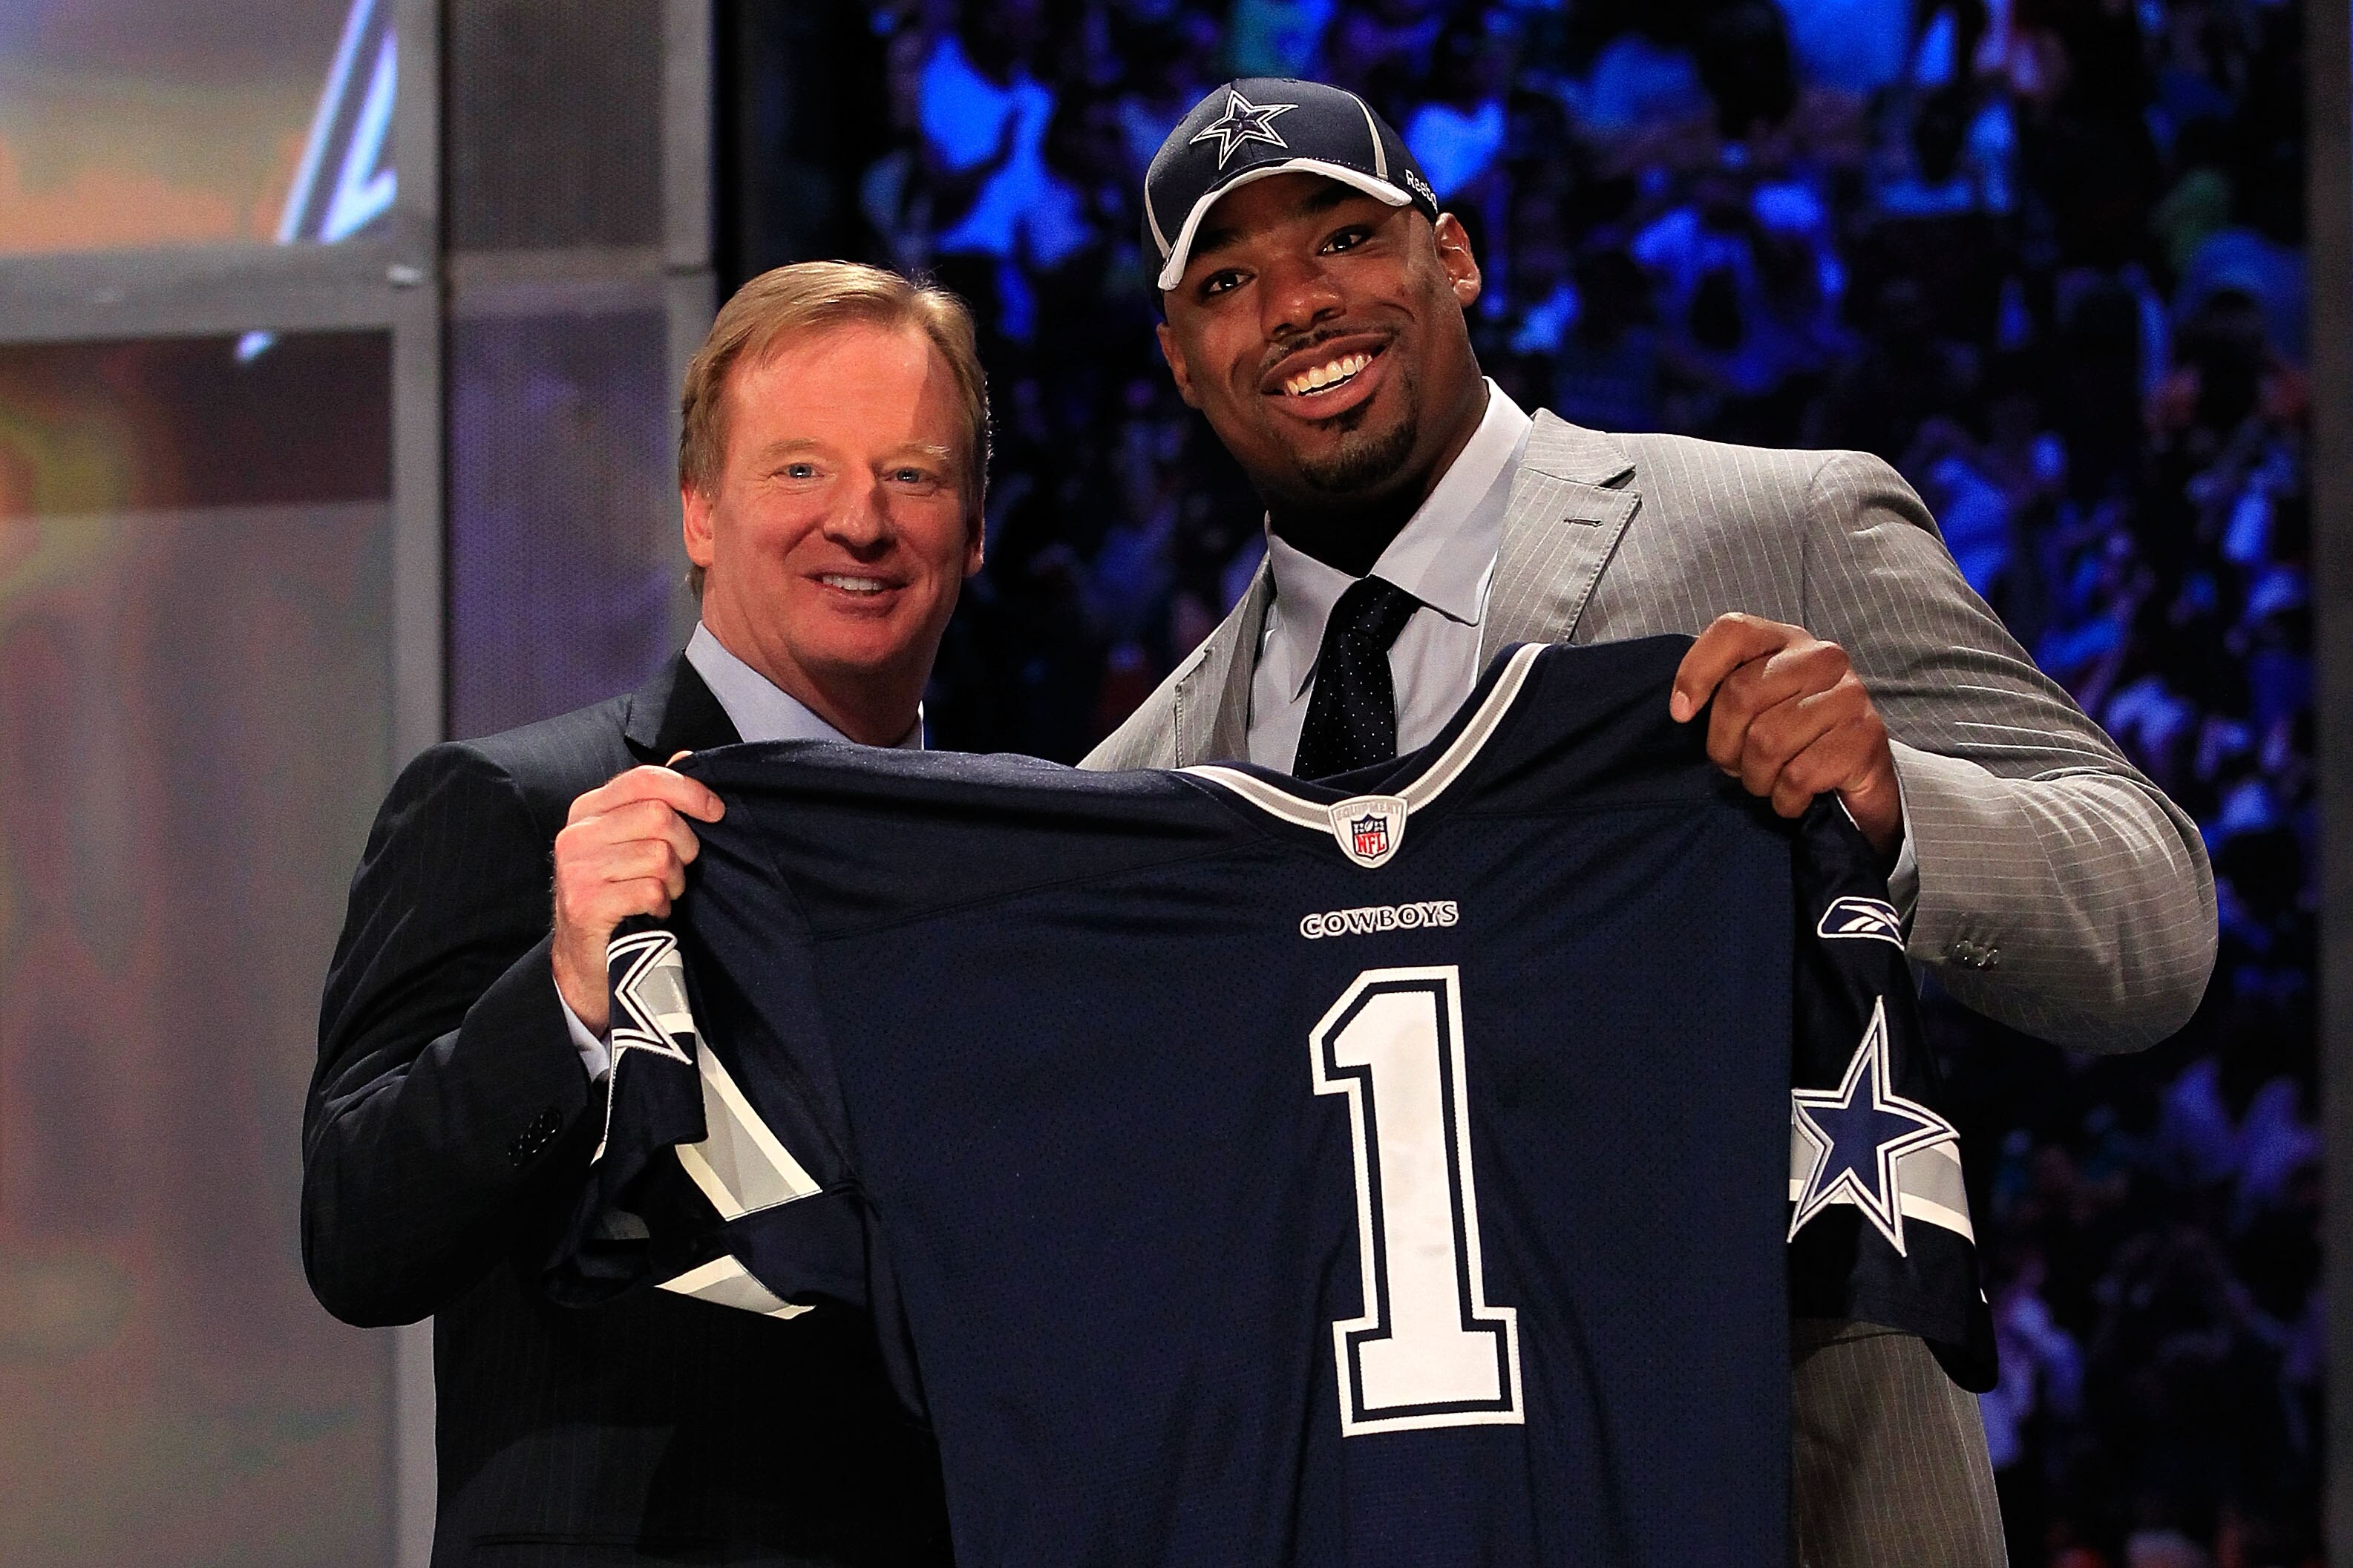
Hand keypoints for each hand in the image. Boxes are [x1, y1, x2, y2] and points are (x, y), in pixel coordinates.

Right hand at [550, 760, 722, 1034]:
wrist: (588, 957)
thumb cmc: (620, 893)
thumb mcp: (633, 841)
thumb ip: (655, 800)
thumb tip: (685, 756)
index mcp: (588, 809)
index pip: (644, 779)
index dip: (689, 790)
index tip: (716, 811)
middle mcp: (576, 834)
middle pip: (659, 817)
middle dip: (685, 847)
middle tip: (679, 870)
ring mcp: (576, 869)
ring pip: (659, 856)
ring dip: (674, 881)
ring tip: (662, 893)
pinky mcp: (585, 903)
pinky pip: (650, 890)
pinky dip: (662, 904)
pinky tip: (652, 912)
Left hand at [1668, 613, 1902, 855]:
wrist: (1862, 778)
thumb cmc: (1795, 739)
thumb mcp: (1756, 706)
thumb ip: (1722, 691)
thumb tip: (1681, 708)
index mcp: (1788, 641)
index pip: (1733, 632)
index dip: (1696, 672)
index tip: (1681, 714)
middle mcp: (1823, 658)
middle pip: (1740, 695)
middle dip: (1724, 745)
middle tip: (1734, 765)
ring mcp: (1849, 695)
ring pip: (1767, 741)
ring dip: (1756, 778)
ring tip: (1766, 781)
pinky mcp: (1865, 737)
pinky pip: (1798, 776)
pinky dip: (1785, 799)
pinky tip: (1792, 797)